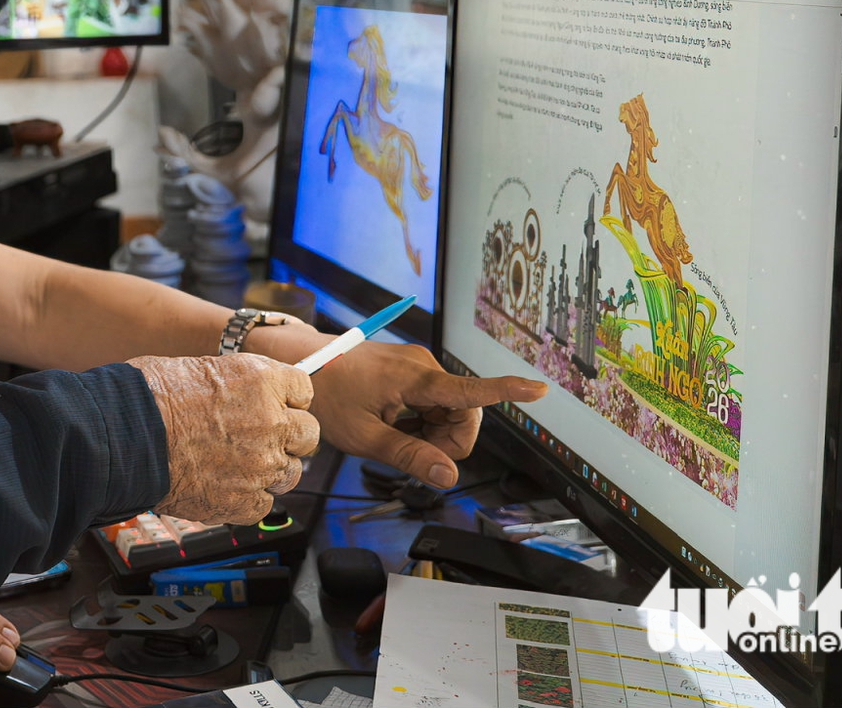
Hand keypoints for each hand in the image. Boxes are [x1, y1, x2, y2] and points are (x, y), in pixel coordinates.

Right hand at [129, 353, 320, 524]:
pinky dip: (246, 498)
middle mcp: (271, 421)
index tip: (277, 403)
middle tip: (260, 436)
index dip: (287, 398)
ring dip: (270, 468)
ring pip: (290, 472)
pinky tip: (222, 484)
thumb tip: (247, 394)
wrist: (123, 438)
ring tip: (236, 464)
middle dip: (288, 435)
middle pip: (308, 433)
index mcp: (262, 380)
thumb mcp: (201, 368)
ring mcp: (262, 465)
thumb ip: (238, 385)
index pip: (303, 389)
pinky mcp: (245, 502)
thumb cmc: (148, 397)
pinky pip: (264, 503)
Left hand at [245, 334, 545, 487]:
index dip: (507, 391)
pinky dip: (423, 421)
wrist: (300, 362)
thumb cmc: (327, 395)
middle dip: (447, 441)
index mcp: (414, 378)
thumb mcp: (364, 436)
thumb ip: (409, 456)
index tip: (540, 388)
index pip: (470, 389)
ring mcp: (419, 367)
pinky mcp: (413, 371)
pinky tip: (394, 422)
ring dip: (432, 432)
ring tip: (392, 430)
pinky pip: (436, 405)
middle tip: (406, 448)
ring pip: (452, 414)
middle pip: (465, 416)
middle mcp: (423, 366)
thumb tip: (450, 478)